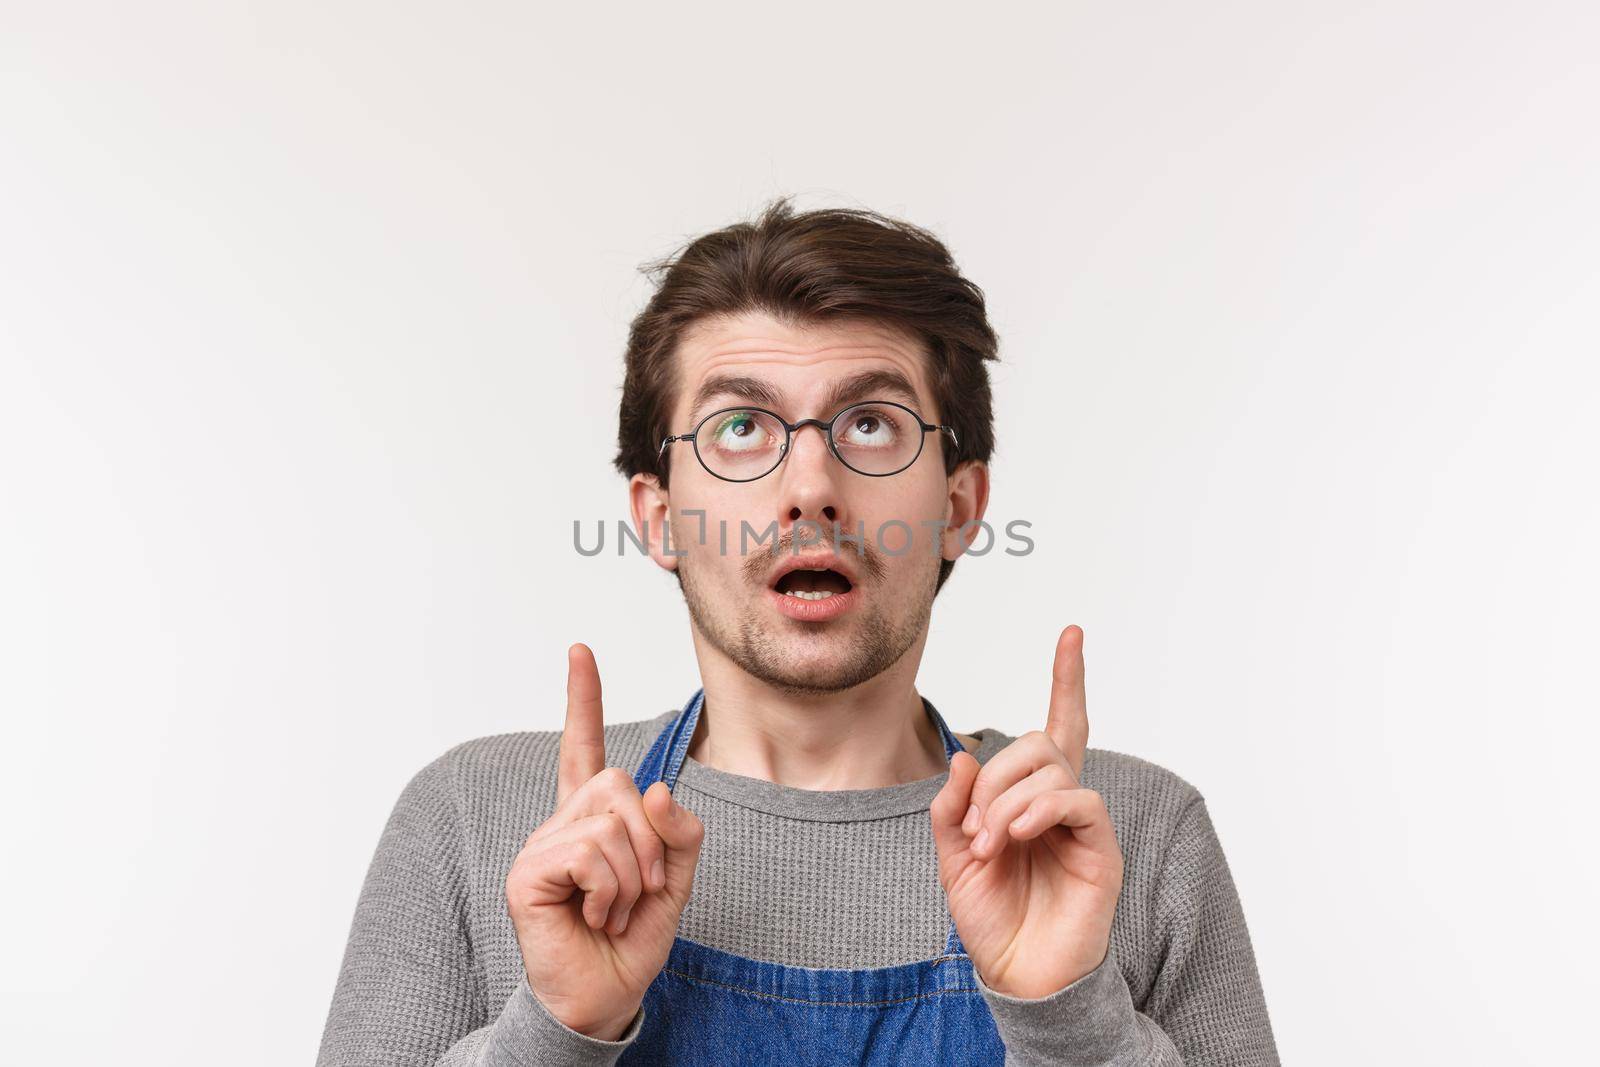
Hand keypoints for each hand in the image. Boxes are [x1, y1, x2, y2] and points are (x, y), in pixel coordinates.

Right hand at [505, 644, 704, 1039]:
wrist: (604, 998)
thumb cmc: (630, 941)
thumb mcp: (675, 882)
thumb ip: (679, 833)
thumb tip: (657, 789)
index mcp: (592, 820)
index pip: (582, 748)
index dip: (582, 699)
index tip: (580, 650)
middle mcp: (560, 824)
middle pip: (619, 784)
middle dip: (650, 842)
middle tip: (639, 890)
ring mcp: (540, 846)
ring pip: (611, 820)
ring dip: (632, 875)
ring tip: (614, 910)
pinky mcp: (528, 873)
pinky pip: (590, 851)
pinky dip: (609, 889)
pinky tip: (594, 915)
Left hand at [930, 625, 1123, 998]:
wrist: (1015, 973)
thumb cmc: (992, 916)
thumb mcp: (952, 856)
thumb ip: (953, 807)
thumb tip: (964, 758)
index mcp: (1030, 798)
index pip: (1058, 726)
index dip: (1067, 679)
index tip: (1072, 633)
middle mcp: (1063, 802)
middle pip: (1038, 743)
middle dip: (995, 776)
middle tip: (975, 830)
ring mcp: (1084, 824)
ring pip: (1051, 767)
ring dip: (1006, 801)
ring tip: (989, 846)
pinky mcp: (1101, 849)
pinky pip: (1077, 799)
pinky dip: (1038, 810)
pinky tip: (1016, 836)